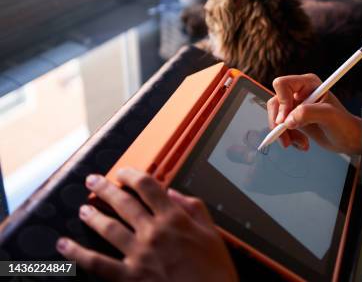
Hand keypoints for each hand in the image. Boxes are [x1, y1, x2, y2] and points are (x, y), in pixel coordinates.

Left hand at [56, 169, 236, 281]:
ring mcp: (139, 254)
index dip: (131, 175)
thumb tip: (173, 194)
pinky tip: (66, 246)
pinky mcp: (129, 277)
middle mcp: (154, 232)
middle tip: (93, 181)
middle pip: (123, 202)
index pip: (148, 186)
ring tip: (84, 209)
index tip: (123, 172)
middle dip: (105, 188)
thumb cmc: (214, 271)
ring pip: (108, 228)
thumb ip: (193, 208)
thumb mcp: (212, 233)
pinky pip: (97, 263)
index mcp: (175, 219)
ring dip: (92, 215)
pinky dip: (78, 253)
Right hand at [267, 74, 361, 154]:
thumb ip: (308, 113)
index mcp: (308, 83)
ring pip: (276, 117)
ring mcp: (296, 106)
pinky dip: (289, 138)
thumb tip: (287, 120)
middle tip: (286, 139)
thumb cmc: (344, 125)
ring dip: (285, 134)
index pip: (282, 84)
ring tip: (302, 144)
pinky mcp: (294, 119)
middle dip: (278, 122)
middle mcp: (299, 92)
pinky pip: (281, 128)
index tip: (286, 120)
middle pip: (275, 102)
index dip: (281, 102)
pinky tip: (303, 144)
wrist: (350, 139)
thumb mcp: (329, 116)